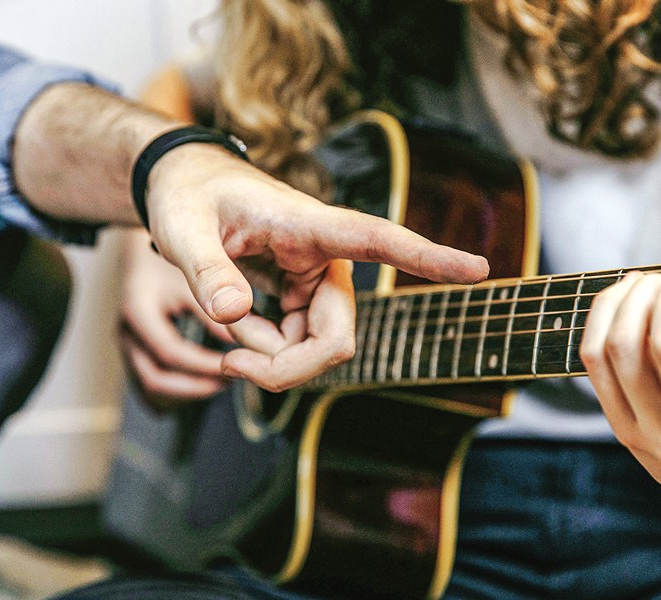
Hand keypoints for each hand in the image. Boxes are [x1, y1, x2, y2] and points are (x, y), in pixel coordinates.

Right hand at [120, 229, 234, 409]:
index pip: (169, 352)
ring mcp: (128, 338)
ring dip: (188, 390)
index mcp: (137, 307)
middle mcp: (126, 328)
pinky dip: (179, 386)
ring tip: (221, 381)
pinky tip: (206, 380)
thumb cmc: (180, 239)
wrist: (160, 223)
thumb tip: (243, 341)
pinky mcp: (137, 342)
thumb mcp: (197, 267)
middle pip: (154, 379)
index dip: (205, 364)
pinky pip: (152, 378)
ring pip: (150, 385)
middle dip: (195, 387)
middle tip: (230, 381)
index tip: (235, 363)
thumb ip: (214, 303)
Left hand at [144, 143, 489, 391]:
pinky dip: (265, 351)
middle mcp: (326, 256)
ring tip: (223, 327)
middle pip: (337, 336)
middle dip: (287, 367)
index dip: (429, 258)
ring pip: (319, 348)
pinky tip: (237, 328)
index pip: (379, 240)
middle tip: (229, 364)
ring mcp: (318, 281)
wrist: (186, 189)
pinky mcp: (306, 297)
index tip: (479, 269)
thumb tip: (232, 314)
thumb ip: (205, 270)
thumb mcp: (182, 228)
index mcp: (309, 225)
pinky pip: (299, 345)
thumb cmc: (187, 195)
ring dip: (269, 357)